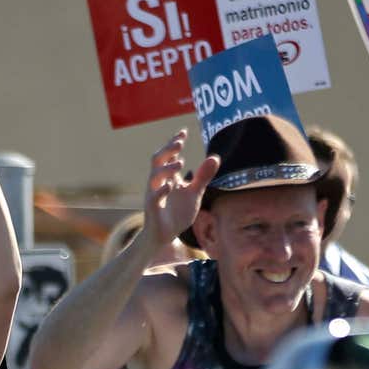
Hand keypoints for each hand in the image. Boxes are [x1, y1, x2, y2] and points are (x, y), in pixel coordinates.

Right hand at [142, 130, 218, 247]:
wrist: (165, 236)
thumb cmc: (177, 213)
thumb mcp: (194, 193)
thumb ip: (203, 176)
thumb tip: (215, 157)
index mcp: (168, 177)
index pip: (168, 155)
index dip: (174, 143)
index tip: (183, 132)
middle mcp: (158, 182)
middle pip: (157, 160)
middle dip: (167, 150)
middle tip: (180, 143)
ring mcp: (154, 195)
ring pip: (154, 176)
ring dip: (166, 168)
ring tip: (180, 163)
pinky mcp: (153, 209)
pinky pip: (153, 197)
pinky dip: (161, 190)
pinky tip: (171, 185)